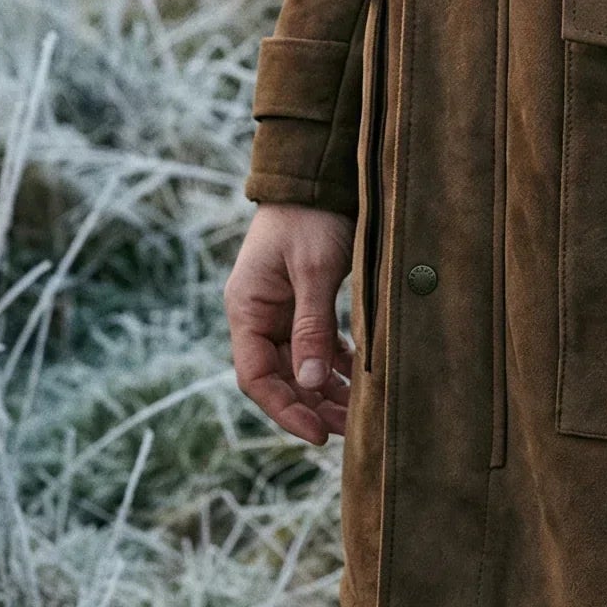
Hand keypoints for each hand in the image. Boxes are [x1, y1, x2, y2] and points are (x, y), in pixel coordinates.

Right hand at [224, 203, 355, 444]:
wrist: (317, 172)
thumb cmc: (310, 216)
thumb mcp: (314, 270)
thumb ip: (312, 326)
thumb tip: (312, 384)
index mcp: (247, 308)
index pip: (255, 377)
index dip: (285, 410)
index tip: (317, 433)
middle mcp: (258, 313)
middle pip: (279, 376)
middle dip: (311, 405)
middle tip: (349, 428)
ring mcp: (280, 308)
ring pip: (299, 363)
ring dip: (325, 388)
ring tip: (359, 412)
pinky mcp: (302, 299)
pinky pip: (315, 342)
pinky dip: (334, 362)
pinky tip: (358, 377)